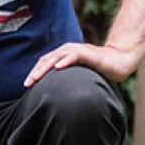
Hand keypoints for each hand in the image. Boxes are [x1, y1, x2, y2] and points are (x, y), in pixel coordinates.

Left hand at [24, 42, 138, 86]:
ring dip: (45, 67)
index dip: (34, 72)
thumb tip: (55, 93)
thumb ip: (67, 79)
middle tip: (27, 84)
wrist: (118, 61)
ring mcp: (76, 50)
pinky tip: (57, 67)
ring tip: (36, 77)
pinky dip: (65, 61)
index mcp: (63, 54)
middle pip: (46, 59)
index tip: (27, 85)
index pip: (44, 62)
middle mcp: (67, 50)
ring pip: (56, 57)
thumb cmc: (98, 69)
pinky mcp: (87, 53)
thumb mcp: (78, 74)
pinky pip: (73, 56)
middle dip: (36, 71)